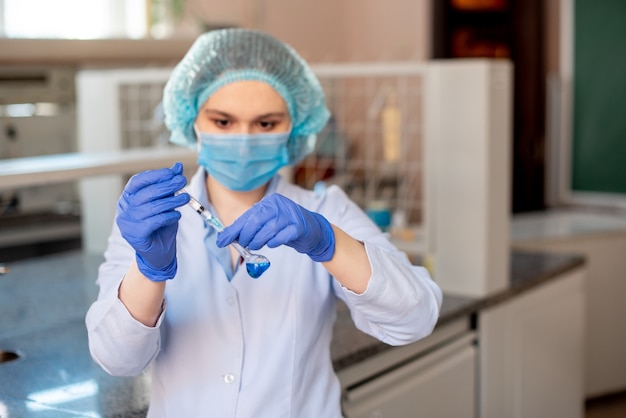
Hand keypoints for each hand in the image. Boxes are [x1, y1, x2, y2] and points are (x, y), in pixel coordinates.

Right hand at [116, 162, 189, 280]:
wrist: (158, 253)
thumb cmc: (160, 225)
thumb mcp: (165, 202)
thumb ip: (168, 185)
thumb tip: (178, 166)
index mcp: (128, 198)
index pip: (138, 181)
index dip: (155, 175)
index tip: (172, 172)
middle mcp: (124, 209)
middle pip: (146, 193)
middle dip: (167, 185)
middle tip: (182, 181)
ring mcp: (127, 223)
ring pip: (152, 207)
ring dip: (171, 201)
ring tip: (185, 198)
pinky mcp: (135, 235)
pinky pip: (154, 221)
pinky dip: (168, 216)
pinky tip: (176, 214)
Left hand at [216, 194, 334, 261]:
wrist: (313, 231)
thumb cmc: (286, 227)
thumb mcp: (268, 223)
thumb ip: (251, 227)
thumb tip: (228, 236)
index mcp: (270, 202)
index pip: (248, 215)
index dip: (234, 229)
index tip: (222, 240)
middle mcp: (280, 205)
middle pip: (256, 220)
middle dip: (246, 235)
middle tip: (243, 244)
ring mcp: (291, 215)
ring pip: (268, 229)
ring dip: (258, 240)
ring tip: (255, 246)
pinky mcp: (299, 227)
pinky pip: (282, 236)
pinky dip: (274, 242)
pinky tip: (272, 244)